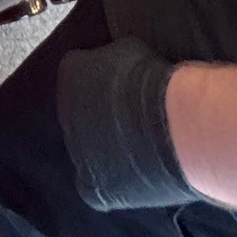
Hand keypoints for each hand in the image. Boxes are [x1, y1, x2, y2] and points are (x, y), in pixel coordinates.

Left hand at [56, 37, 193, 211]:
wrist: (173, 123)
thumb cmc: (158, 80)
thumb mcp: (129, 49)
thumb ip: (111, 57)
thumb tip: (116, 65)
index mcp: (69, 72)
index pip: (80, 75)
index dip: (107, 85)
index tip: (127, 92)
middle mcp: (63, 111)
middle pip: (81, 116)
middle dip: (104, 118)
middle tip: (135, 124)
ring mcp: (75, 151)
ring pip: (89, 151)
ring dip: (108, 151)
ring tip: (142, 152)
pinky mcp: (93, 186)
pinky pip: (96, 187)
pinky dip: (111, 184)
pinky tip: (134, 178)